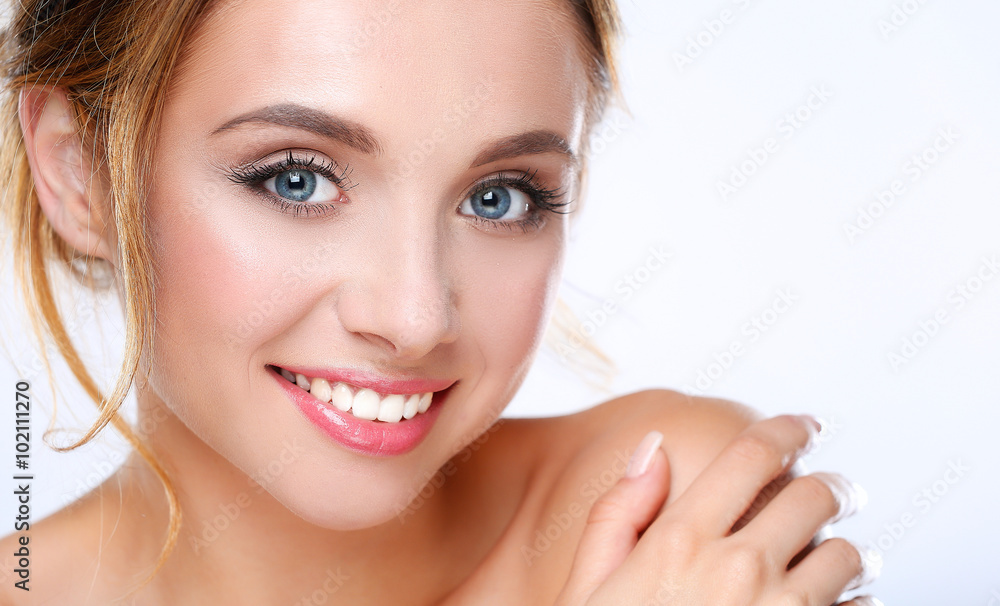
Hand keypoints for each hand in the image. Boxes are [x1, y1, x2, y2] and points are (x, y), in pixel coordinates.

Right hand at [555, 415, 880, 604]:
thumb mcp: (588, 589)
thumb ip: (617, 514)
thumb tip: (654, 448)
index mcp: (680, 540)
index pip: (753, 454)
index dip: (788, 428)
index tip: (805, 425)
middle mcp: (738, 569)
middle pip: (813, 493)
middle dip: (828, 484)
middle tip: (832, 490)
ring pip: (847, 555)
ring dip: (847, 550)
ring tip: (838, 557)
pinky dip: (855, 604)